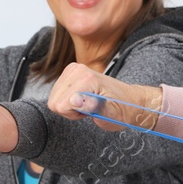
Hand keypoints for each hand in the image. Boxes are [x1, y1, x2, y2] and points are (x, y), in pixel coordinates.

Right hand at [47, 63, 161, 131]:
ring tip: (88, 104)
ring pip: (54, 98)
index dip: (72, 114)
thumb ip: (93, 107)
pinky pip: (57, 93)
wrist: (129, 100)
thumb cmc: (122, 109)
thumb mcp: (111, 114)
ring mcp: (73, 69)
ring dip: (68, 106)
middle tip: (88, 109)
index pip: (60, 105)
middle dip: (69, 110)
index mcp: (86, 79)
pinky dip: (68, 100)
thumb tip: (74, 100)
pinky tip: (83, 99)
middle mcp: (77, 69)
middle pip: (54, 101)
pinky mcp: (70, 71)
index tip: (89, 111)